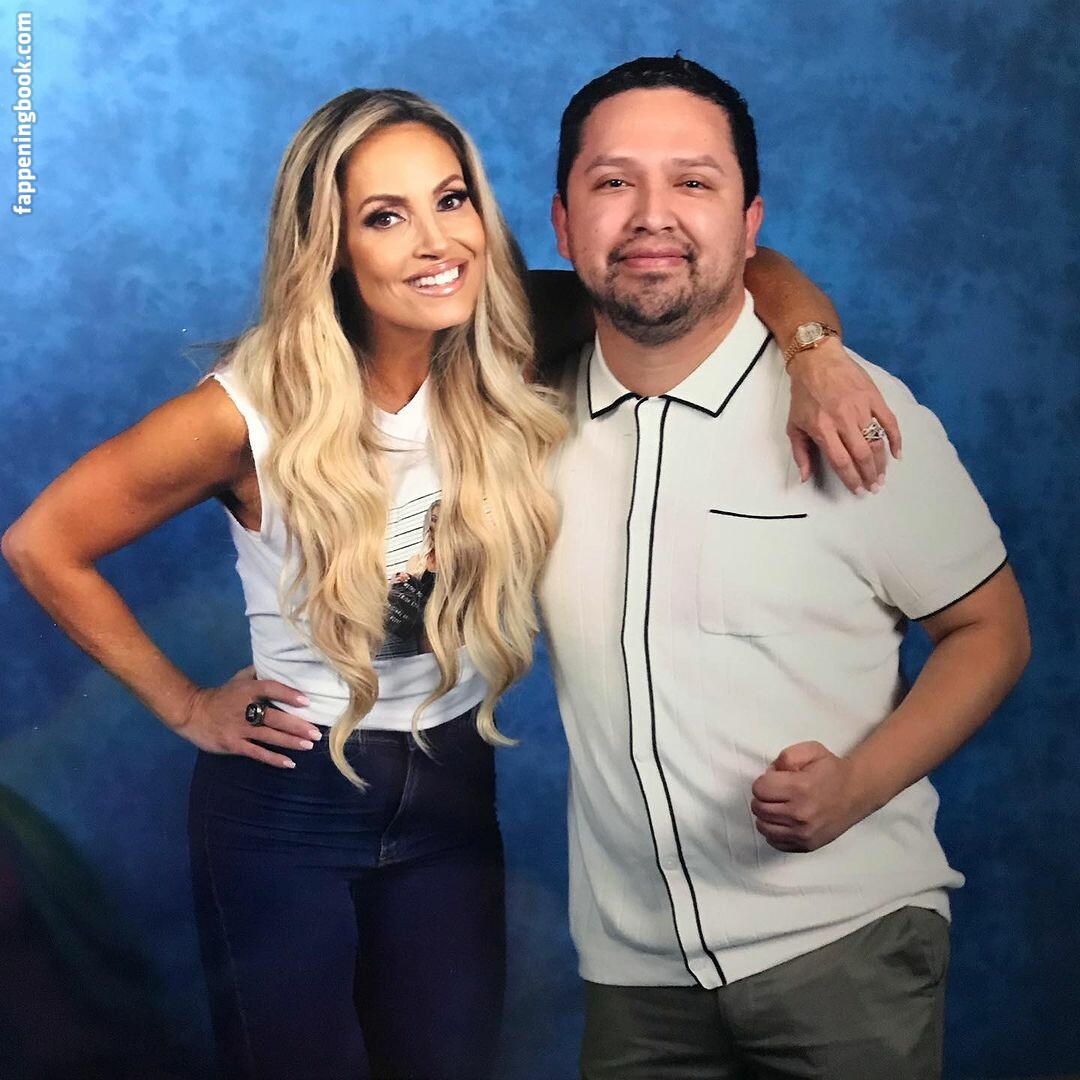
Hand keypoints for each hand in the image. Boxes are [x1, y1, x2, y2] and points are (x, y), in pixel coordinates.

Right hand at [173, 665, 321, 768]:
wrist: (193, 712)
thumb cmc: (222, 695)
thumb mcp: (239, 678)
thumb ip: (259, 672)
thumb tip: (281, 663)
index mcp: (247, 690)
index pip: (270, 689)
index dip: (288, 694)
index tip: (306, 701)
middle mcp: (245, 709)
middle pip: (274, 717)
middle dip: (297, 726)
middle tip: (316, 732)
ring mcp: (239, 729)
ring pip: (269, 736)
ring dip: (290, 741)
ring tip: (309, 745)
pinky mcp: (233, 744)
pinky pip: (257, 752)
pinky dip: (274, 758)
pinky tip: (290, 763)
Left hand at [750, 741, 867, 852]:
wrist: (857, 792)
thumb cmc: (831, 770)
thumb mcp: (810, 750)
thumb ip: (786, 757)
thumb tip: (769, 774)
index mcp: (799, 788)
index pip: (759, 789)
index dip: (764, 781)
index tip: (775, 780)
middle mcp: (800, 814)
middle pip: (759, 808)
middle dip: (763, 797)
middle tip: (777, 793)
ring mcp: (803, 833)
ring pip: (763, 826)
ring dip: (766, 815)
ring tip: (779, 806)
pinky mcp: (807, 845)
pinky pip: (775, 842)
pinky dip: (774, 831)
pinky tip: (784, 821)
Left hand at [785, 338, 900, 493]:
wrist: (816, 360)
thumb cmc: (804, 394)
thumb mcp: (794, 424)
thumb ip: (800, 453)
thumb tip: (805, 477)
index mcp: (823, 428)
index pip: (841, 460)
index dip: (851, 478)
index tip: (858, 490)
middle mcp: (843, 420)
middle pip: (861, 454)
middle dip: (869, 475)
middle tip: (873, 487)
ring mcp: (860, 407)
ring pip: (876, 441)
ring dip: (881, 462)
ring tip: (881, 476)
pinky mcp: (873, 397)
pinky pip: (889, 421)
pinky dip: (896, 439)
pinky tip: (897, 454)